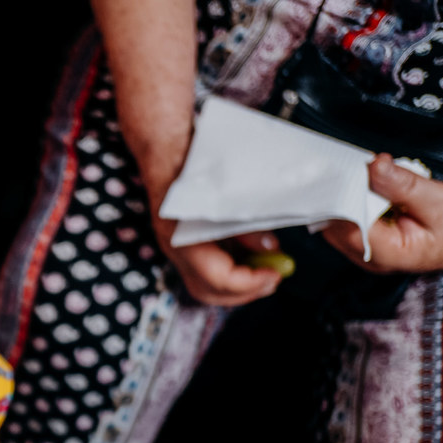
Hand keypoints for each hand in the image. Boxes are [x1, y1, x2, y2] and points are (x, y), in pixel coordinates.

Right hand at [137, 161, 281, 306]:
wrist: (166, 149)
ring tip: (263, 274)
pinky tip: (248, 260)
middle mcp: (174, 248)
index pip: (218, 278)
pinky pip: (204, 272)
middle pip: (208, 291)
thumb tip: (270, 250)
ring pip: (205, 286)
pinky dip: (228, 273)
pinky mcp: (182, 244)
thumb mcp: (228, 192)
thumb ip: (248, 226)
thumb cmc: (193, 164)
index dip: (250, 282)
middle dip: (243, 293)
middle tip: (272, 281)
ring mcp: (175, 248)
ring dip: (236, 286)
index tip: (275, 275)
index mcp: (182, 236)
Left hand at [320, 153, 442, 272]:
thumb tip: (373, 166)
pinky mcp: (368, 239)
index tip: (345, 170)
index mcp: (389, 254)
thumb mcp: (438, 198)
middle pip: (337, 225)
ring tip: (366, 173)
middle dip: (342, 195)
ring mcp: (368, 251)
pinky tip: (370, 184)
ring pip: (338, 221)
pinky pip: (349, 217)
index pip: (348, 226)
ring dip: (347, 195)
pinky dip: (354, 198)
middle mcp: (372, 258)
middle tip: (353, 165)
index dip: (343, 197)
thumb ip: (402, 185)